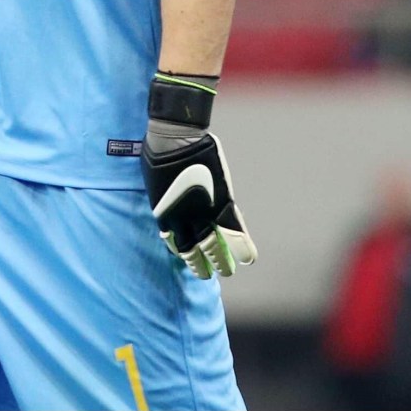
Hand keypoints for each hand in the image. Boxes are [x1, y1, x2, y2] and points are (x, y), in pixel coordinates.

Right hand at [142, 130, 256, 278]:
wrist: (174, 138)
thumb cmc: (202, 151)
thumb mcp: (221, 177)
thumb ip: (222, 199)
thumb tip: (226, 216)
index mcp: (220, 203)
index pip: (235, 236)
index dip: (242, 250)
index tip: (248, 260)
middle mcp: (200, 214)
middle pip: (211, 247)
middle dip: (220, 262)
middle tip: (225, 272)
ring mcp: (179, 215)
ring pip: (189, 249)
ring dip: (197, 263)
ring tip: (202, 272)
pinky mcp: (162, 211)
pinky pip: (169, 237)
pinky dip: (176, 249)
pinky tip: (179, 255)